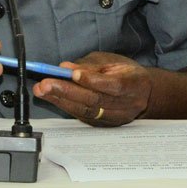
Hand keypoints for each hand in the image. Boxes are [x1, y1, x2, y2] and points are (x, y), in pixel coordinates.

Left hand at [32, 52, 150, 125]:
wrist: (144, 94)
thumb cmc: (126, 73)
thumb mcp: (112, 62)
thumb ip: (90, 66)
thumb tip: (66, 68)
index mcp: (134, 84)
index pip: (113, 85)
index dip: (92, 80)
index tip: (72, 73)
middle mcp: (127, 105)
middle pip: (95, 100)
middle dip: (67, 91)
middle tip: (45, 84)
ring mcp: (116, 118)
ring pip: (86, 111)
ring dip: (61, 100)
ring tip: (42, 90)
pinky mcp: (105, 125)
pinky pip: (83, 117)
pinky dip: (65, 106)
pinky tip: (52, 98)